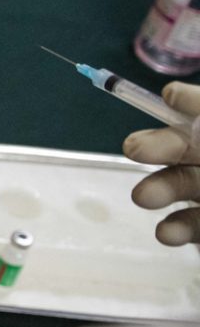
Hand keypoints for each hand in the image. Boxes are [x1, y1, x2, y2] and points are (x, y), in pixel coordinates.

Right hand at [124, 82, 199, 245]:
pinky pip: (192, 226)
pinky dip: (176, 229)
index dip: (186, 104)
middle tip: (134, 149)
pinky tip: (166, 233)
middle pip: (185, 147)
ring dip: (159, 189)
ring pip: (182, 186)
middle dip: (157, 147)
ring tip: (143, 198)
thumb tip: (170, 93)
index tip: (165, 101)